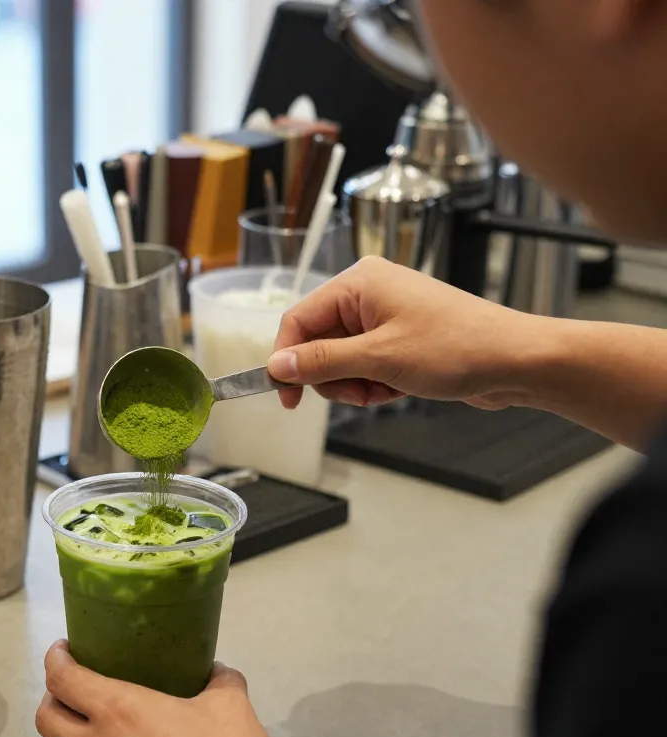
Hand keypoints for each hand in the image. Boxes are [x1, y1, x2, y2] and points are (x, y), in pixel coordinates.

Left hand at [35, 641, 294, 736]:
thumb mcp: (231, 705)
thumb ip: (219, 680)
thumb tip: (215, 671)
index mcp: (118, 710)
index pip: (62, 679)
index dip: (56, 659)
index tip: (64, 651)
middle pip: (45, 718)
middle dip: (52, 697)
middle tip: (73, 689)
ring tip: (82, 731)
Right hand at [269, 256, 545, 410]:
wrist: (515, 361)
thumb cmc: (457, 347)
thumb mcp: (379, 358)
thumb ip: (322, 362)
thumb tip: (277, 366)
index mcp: (359, 283)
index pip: (298, 319)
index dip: (287, 360)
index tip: (285, 396)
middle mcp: (368, 293)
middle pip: (317, 342)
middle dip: (332, 376)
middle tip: (358, 392)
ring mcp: (385, 315)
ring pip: (340, 359)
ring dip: (355, 384)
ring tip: (386, 390)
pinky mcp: (399, 337)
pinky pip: (364, 365)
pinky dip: (374, 383)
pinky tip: (399, 388)